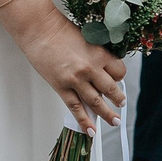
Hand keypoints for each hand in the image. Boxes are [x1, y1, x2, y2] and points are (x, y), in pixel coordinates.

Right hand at [12, 3, 126, 128]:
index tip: (117, 80)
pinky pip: (76, 108)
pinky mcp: (62, 87)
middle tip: (121, 105)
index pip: (119, 72)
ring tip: (114, 121)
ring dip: (107, 114)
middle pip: (111, 89)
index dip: (119, 77)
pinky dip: (85, 121)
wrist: (40, 30)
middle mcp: (91, 68)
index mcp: (100, 54)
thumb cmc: (61, 30)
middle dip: (118, 99)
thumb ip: (96, 54)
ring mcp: (76, 80)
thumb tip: (101, 70)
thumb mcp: (87, 39)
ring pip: (97, 102)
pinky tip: (91, 130)